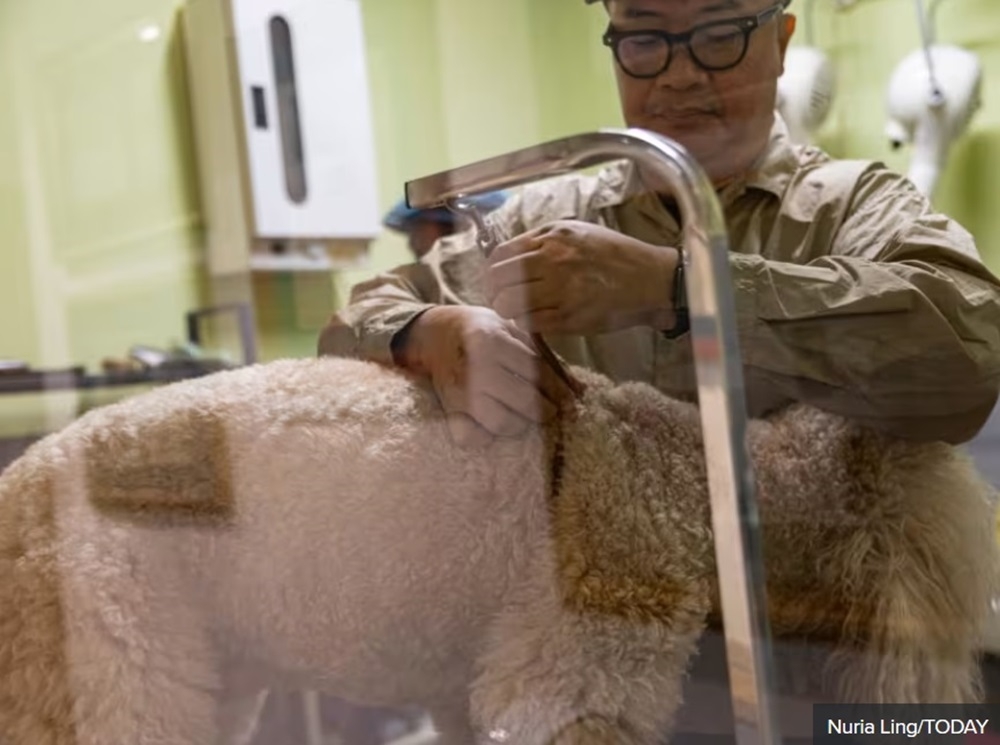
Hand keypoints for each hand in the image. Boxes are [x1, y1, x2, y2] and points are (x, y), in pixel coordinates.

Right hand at [394, 306, 572, 446]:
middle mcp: (475, 367)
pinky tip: (494, 425)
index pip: (537, 372)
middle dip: (545, 410)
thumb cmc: (482, 332)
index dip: (558, 390)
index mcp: (491, 340)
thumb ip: (544, 357)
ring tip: (524, 417)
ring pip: (502, 423)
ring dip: (520, 424)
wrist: (434, 334)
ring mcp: (459, 391)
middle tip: (550, 411)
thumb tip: (580, 391)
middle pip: (524, 400)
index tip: (569, 401)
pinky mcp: (448, 409)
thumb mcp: (513, 332)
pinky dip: (485, 437)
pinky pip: (471, 437)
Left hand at [485, 220, 678, 334]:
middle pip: (498, 280)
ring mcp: (560, 290)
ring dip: (507, 310)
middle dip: (495, 292)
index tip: (495, 280)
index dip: (492, 271)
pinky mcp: (569, 317)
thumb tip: (511, 256)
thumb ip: (544, 240)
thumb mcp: (579, 232)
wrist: (650, 279)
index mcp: (553, 237)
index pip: (501, 255)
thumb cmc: (615, 255)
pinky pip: (529, 322)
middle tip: (501, 299)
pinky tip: (533, 320)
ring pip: (508, 303)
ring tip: (516, 311)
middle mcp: (553, 260)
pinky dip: (525, 323)